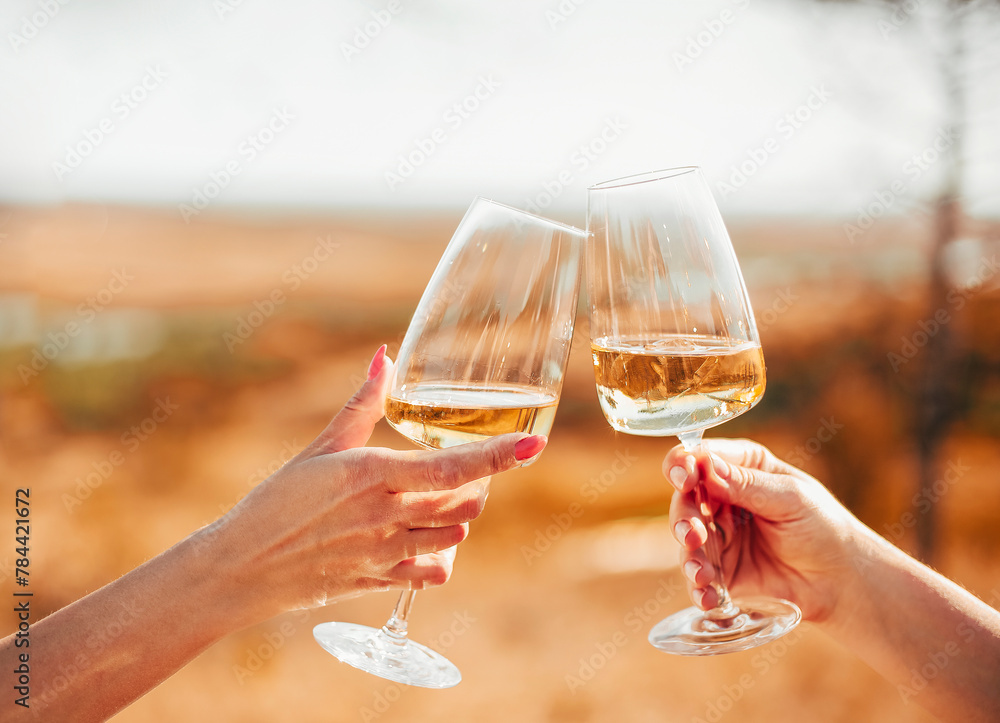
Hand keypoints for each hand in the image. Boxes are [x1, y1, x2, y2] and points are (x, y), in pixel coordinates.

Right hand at [204, 346, 545, 619]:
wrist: (240, 568)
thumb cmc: (275, 502)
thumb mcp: (319, 447)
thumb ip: (361, 404)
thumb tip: (386, 358)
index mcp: (374, 476)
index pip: (452, 467)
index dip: (498, 455)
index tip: (534, 443)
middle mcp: (387, 517)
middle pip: (465, 504)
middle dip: (479, 485)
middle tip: (465, 470)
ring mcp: (386, 553)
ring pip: (455, 537)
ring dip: (460, 518)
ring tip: (439, 503)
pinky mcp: (379, 580)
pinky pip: (432, 573)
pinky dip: (440, 557)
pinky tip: (425, 542)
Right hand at [665, 438, 863, 623]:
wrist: (843, 581)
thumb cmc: (824, 527)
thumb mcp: (791, 498)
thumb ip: (748, 484)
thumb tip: (708, 466)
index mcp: (741, 468)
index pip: (700, 458)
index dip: (684, 464)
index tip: (684, 478)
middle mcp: (722, 499)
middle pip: (685, 500)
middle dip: (683, 517)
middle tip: (691, 534)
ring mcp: (718, 537)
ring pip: (686, 541)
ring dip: (689, 556)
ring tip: (702, 574)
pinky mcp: (721, 573)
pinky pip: (699, 579)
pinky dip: (699, 588)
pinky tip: (709, 597)